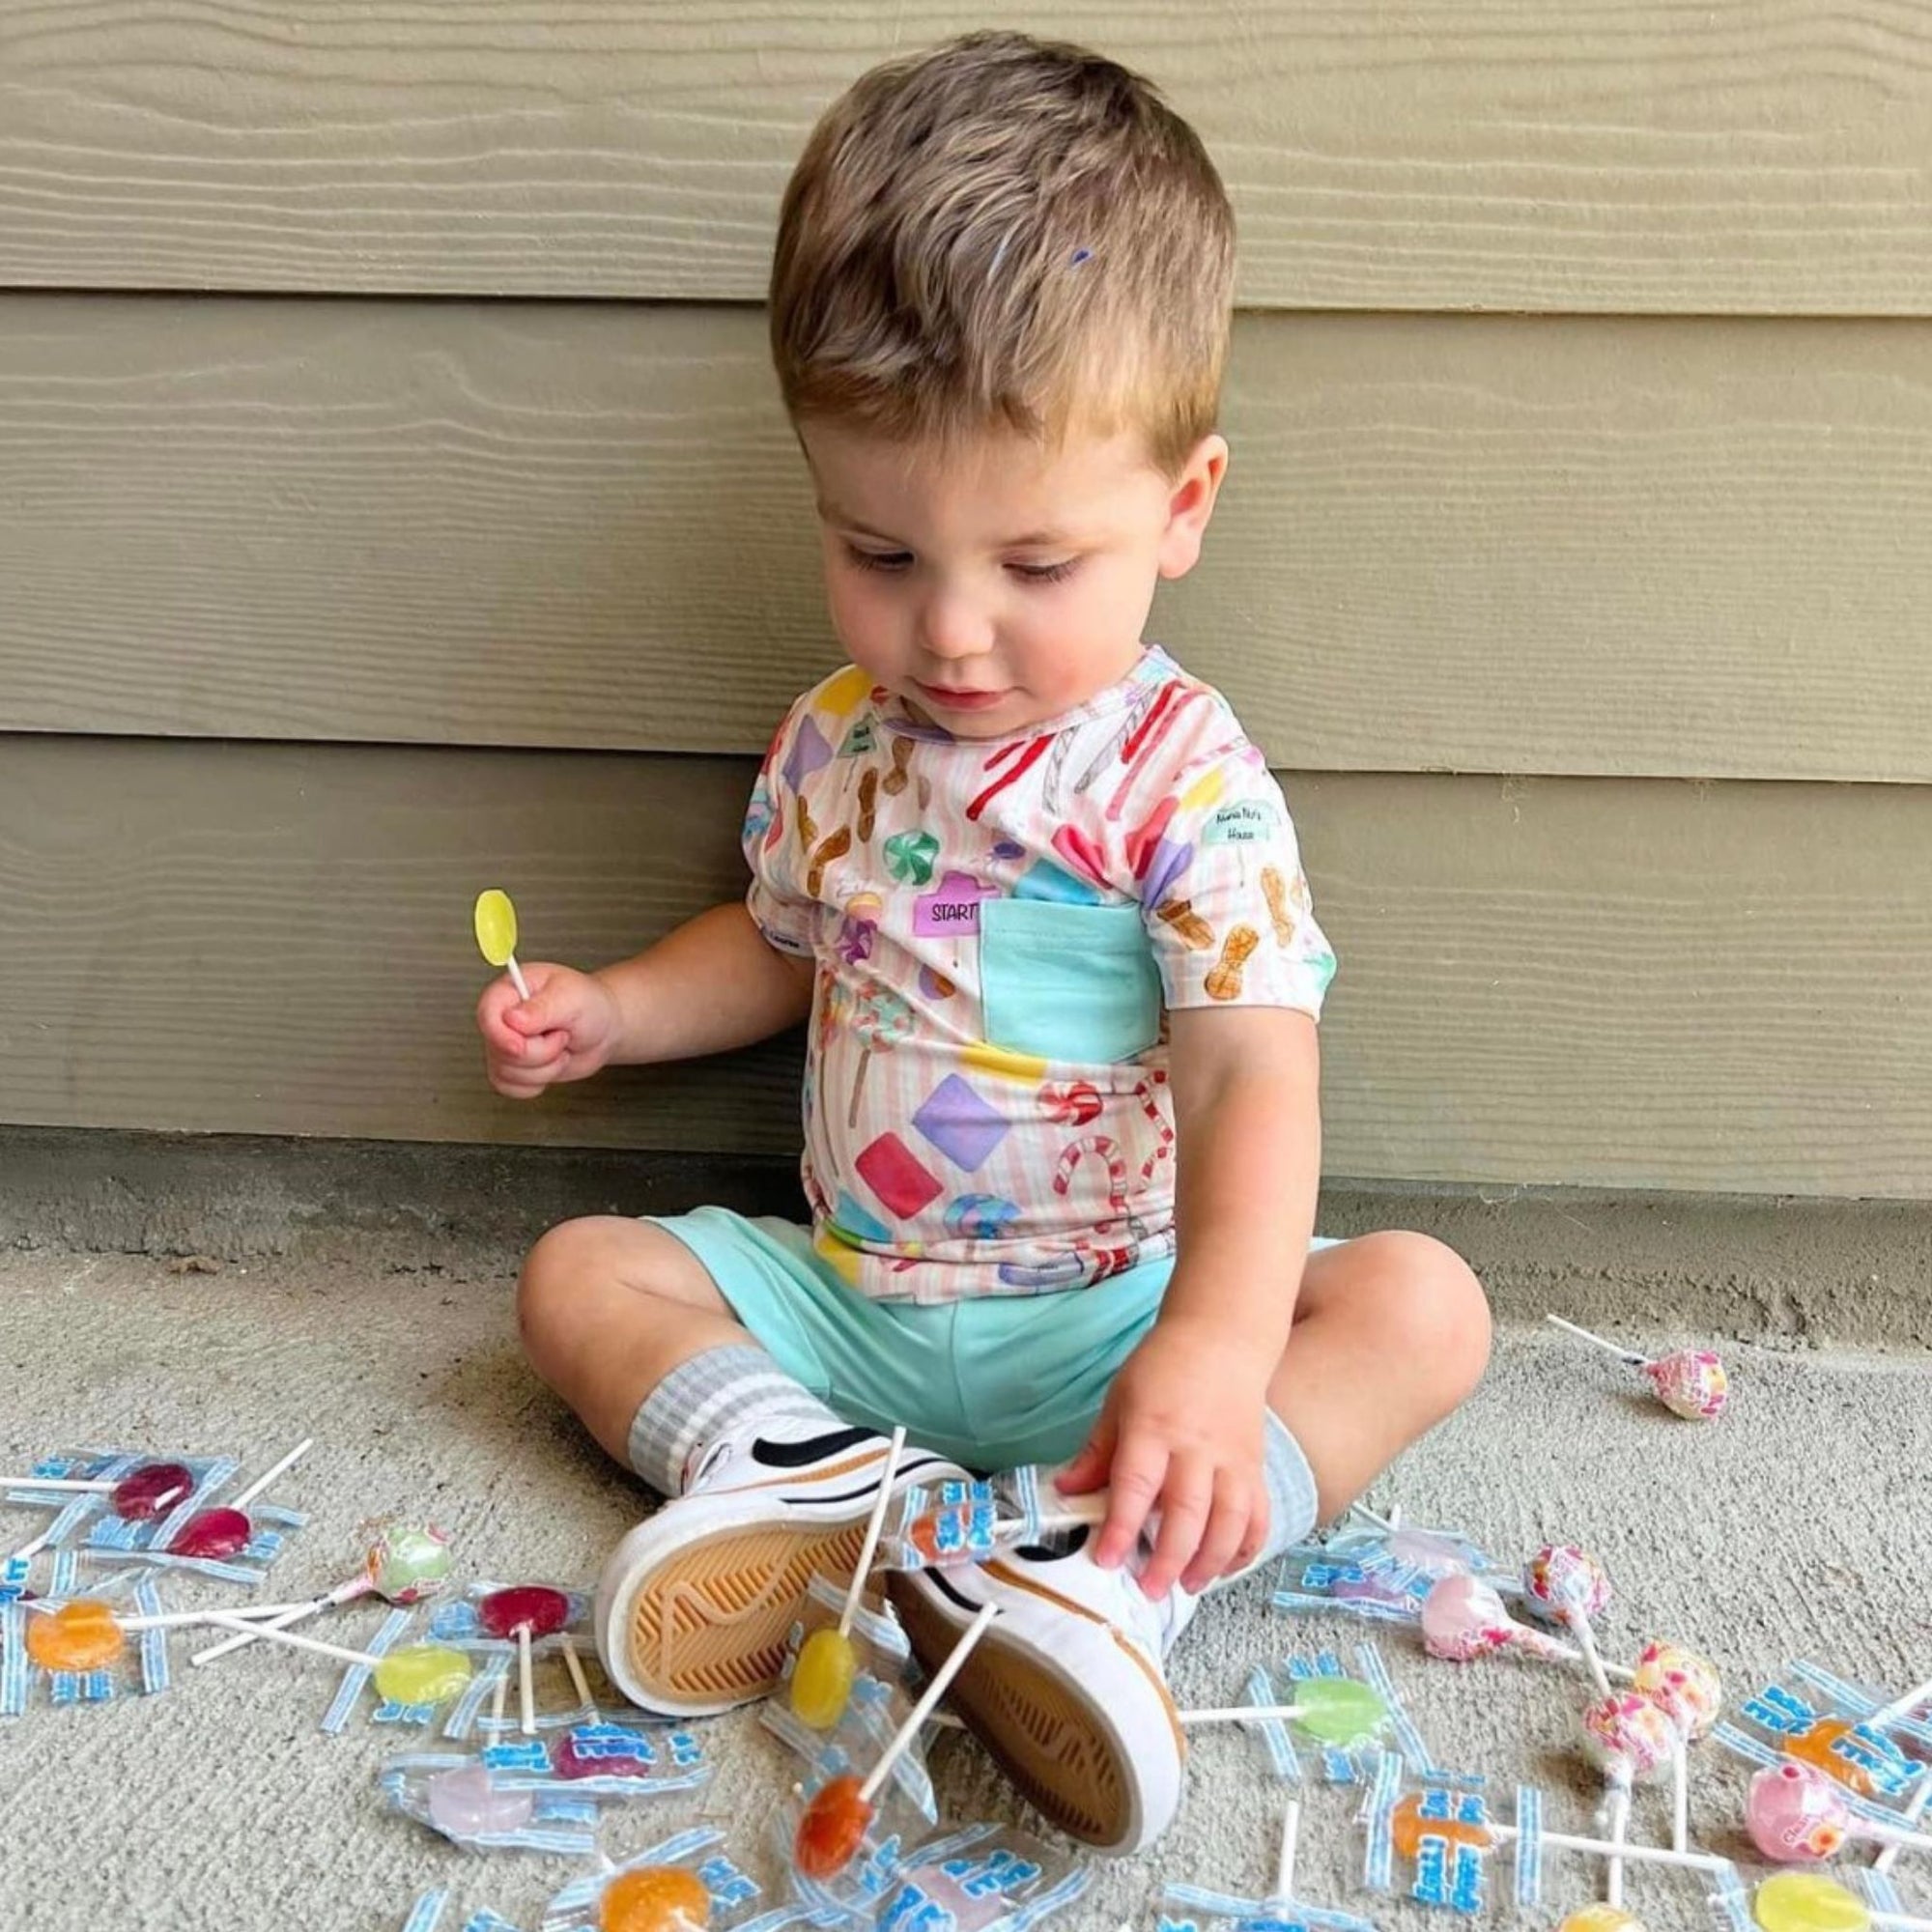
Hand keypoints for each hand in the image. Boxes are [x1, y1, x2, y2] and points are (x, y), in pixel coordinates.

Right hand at [476, 962, 622, 1098]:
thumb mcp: (572, 999)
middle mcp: (502, 1018)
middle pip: (499, 1049)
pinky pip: (510, 1087)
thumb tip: (512, 1019)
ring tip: (560, 1046)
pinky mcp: (512, 1067)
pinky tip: (552, 1064)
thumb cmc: (589, 1005)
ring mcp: (505, 1044)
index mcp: (511, 990)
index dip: (501, 1035)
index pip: (486, 1014)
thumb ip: (543, 1008)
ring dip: (544, 1067)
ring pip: (506, 1072)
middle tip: (561, 1035)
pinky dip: (537, 1083)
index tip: (522, 1045)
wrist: (603, 1029)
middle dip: (539, 1052)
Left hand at [1056, 1318, 1272, 1597]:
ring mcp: (1232, 1458)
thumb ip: (1097, 1451)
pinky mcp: (1256, 1465)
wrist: (1221, 1338)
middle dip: (1168, 1557)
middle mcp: (1197, 1446)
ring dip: (1210, 1560)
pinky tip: (1227, 1566)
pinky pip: (1259, 1513)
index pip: (1136, 1484)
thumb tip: (1067, 1491)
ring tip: (1188, 1586)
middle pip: (1187, 1511)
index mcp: (1154, 1426)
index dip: (1122, 1527)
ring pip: (1230, 1519)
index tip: (1108, 1560)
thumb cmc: (1162, 1368)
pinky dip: (1247, 1546)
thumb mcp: (1119, 1400)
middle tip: (1149, 1589)